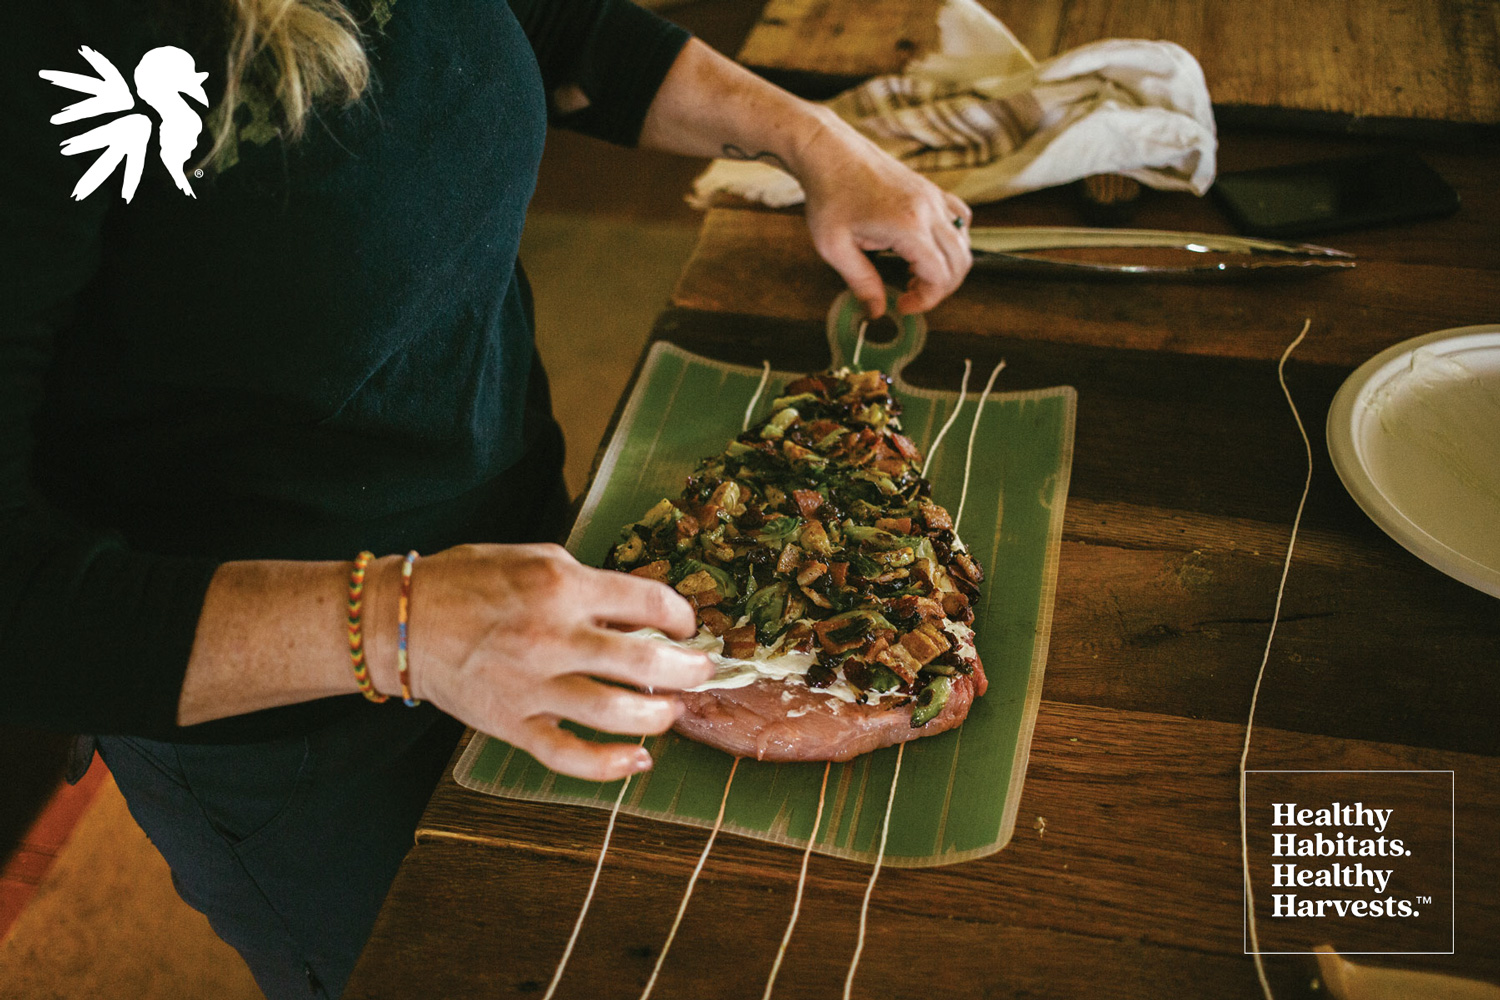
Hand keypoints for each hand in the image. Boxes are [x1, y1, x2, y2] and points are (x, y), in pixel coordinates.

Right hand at [383, 543, 712, 780]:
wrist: (401, 622)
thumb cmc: (470, 583)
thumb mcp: (534, 559)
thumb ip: (588, 584)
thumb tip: (640, 611)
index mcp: (561, 586)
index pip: (647, 601)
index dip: (680, 615)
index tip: (685, 625)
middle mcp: (551, 636)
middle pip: (645, 661)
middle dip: (689, 669)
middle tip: (702, 671)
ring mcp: (532, 686)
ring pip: (617, 712)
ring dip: (660, 715)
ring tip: (673, 710)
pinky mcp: (513, 724)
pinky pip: (570, 755)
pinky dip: (611, 764)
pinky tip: (638, 759)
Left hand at [793, 107, 972, 317]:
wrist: (830, 154)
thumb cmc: (829, 196)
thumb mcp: (835, 247)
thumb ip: (861, 282)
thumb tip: (877, 311)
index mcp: (907, 225)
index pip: (940, 275)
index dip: (927, 299)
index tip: (903, 305)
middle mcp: (928, 209)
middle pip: (960, 261)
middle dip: (940, 288)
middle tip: (911, 294)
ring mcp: (933, 197)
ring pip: (964, 241)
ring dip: (948, 265)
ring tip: (915, 273)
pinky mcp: (931, 190)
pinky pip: (960, 218)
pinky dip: (952, 239)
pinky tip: (926, 247)